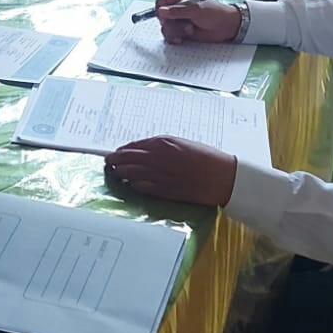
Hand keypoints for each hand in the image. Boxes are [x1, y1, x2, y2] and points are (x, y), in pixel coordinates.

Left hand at [104, 136, 238, 205]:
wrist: (223, 176)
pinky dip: (134, 184)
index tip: (118, 151)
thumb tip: (147, 150)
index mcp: (164, 142)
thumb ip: (164, 146)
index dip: (124, 149)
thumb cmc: (207, 158)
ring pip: (131, 173)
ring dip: (121, 172)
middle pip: (128, 158)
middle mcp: (158, 157)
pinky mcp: (164, 190)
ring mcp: (160, 174)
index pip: (135, 145)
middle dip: (116, 159)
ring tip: (115, 172)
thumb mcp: (183, 144)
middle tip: (109, 161)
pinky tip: (130, 184)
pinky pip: (142, 187)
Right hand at [155, 0, 241, 43]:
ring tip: (189, 30)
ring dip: (176, 31)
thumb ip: (177, 11)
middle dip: (171, 23)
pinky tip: (184, 38)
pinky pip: (171, 37)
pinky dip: (175, 38)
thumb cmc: (216, 13)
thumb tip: (161, 11)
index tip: (165, 18)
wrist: (227, 27)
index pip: (161, 3)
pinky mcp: (182, 33)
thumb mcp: (196, 10)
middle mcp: (178, 10)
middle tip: (184, 24)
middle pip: (161, 18)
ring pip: (166, 28)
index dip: (160, 11)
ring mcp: (180, 22)